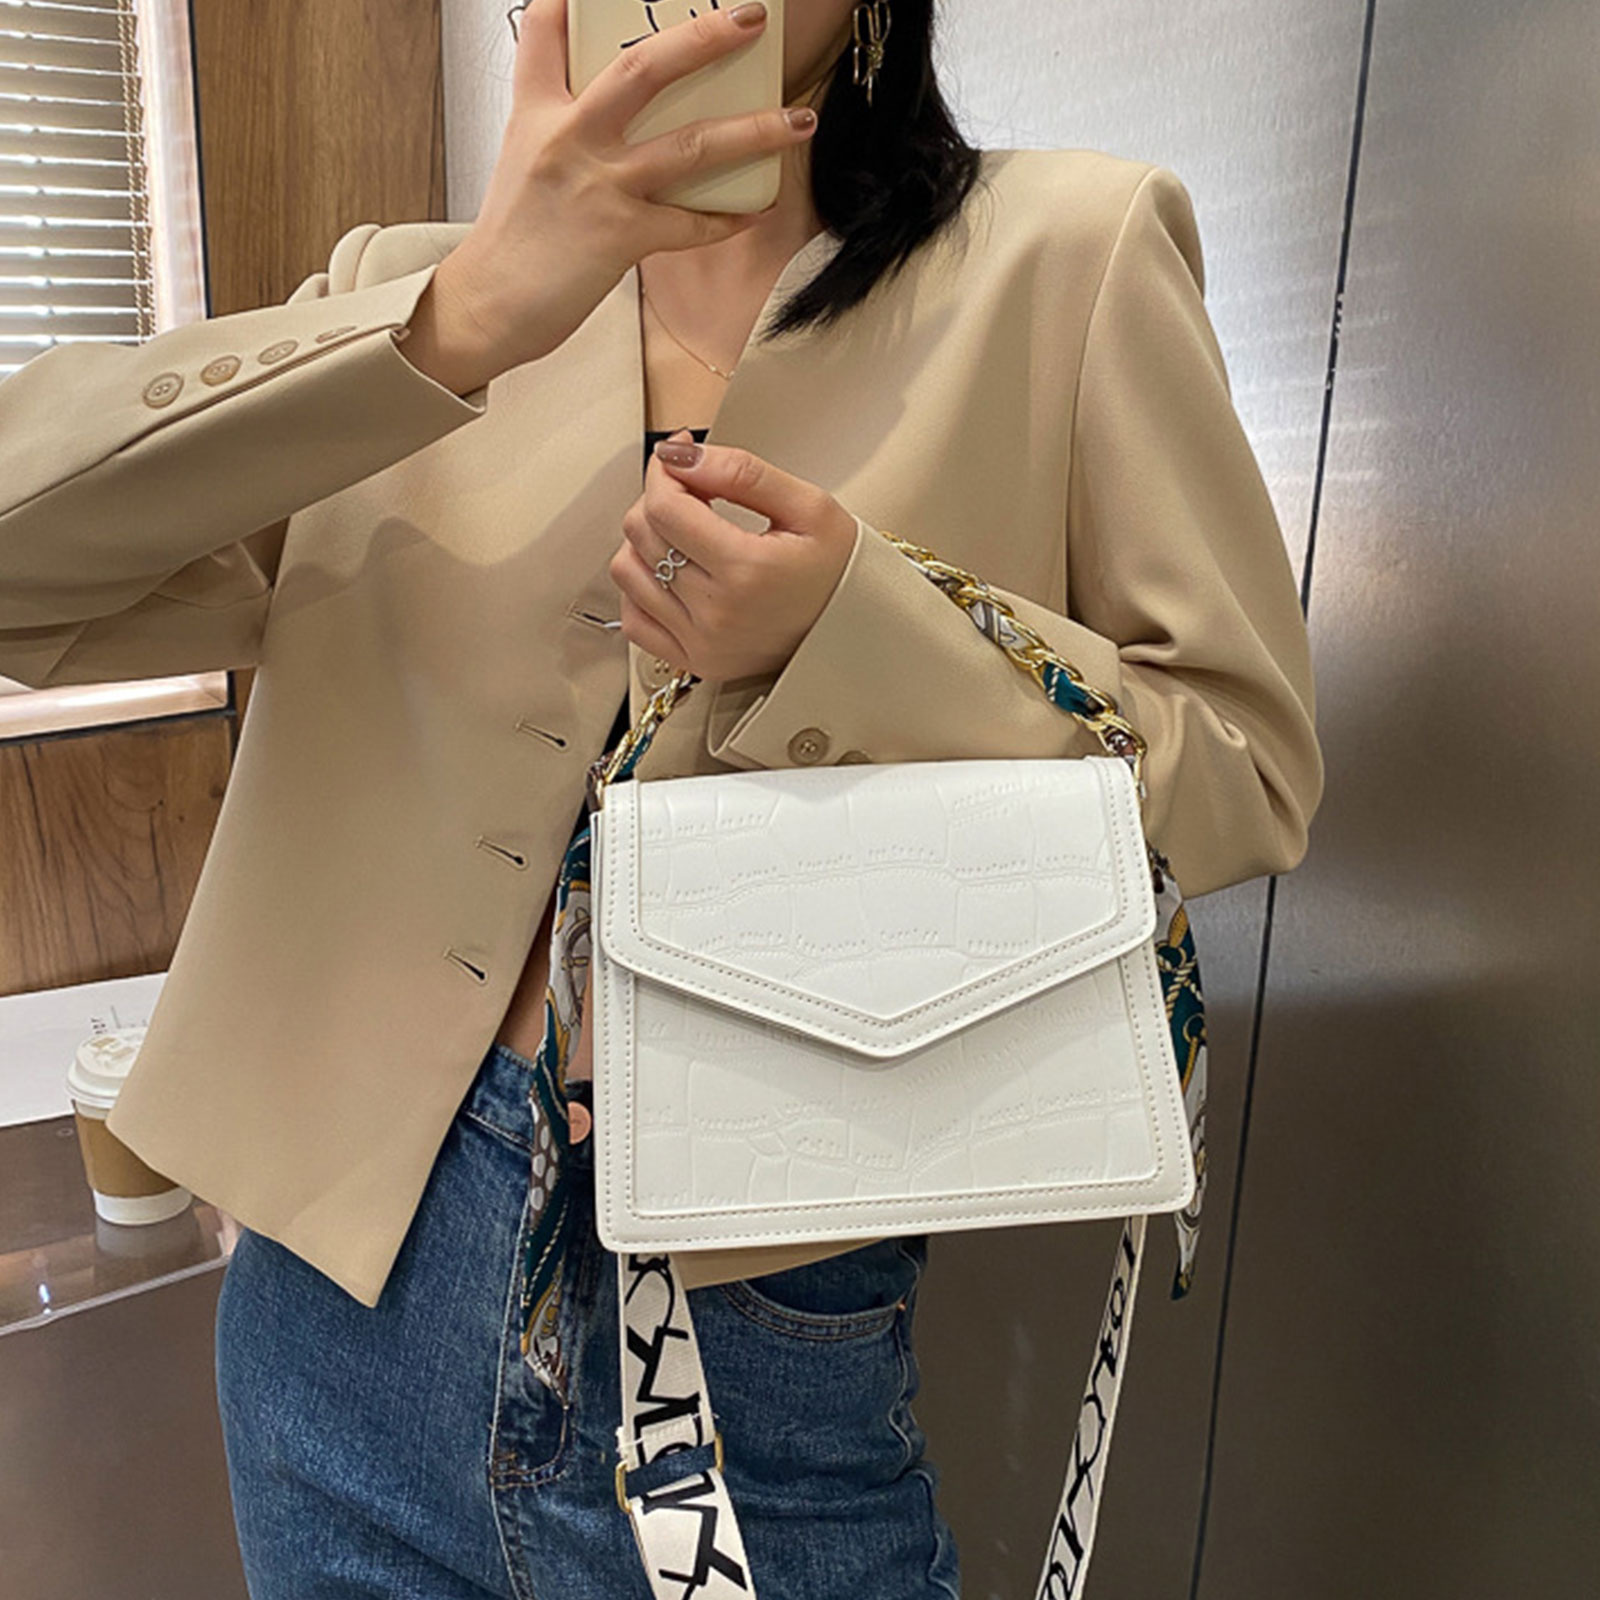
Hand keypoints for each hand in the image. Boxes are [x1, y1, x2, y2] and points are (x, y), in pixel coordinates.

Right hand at [442, 0, 817, 372]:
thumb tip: (606, 112)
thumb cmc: (512, 241)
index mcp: (538, 113)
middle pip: (642, 69)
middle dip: (703, 38)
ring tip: (797, 120)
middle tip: (750, 19)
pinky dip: (729, 217)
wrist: (487, 304)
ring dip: (753, 131)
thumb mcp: (523, 161)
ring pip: (690, 145)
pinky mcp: (620, 237)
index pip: (548, 29)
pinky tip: (758, 208)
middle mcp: (569, 138)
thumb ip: (563, 125)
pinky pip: (691, 224)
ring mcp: (599, 186)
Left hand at [610, 432, 858, 680]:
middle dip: (658, 500)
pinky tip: (672, 572)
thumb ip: (741, 472)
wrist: (857, 630)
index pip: (663, 507)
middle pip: (641, 535)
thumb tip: (678, 454)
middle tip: (693, 493)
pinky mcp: (695, 661)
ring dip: (645, 542)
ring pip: (627, 573)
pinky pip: (633, 620)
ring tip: (684, 533)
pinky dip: (641, 588)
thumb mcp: (809, 506)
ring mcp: (702, 643)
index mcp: (747, 570)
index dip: (663, 473)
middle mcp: (718, 613)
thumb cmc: (839, 569)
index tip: (681, 460)